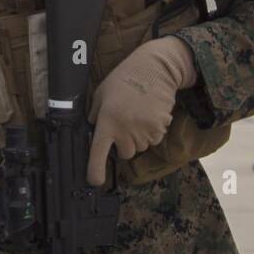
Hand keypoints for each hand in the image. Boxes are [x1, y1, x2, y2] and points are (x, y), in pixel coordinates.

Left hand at [86, 36, 198, 184]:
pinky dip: (150, 133)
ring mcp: (144, 132)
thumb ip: (95, 117)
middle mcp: (125, 131)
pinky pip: (153, 140)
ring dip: (137, 138)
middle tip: (123, 124)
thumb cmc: (122, 82)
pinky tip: (147, 115)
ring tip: (136, 115)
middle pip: (125, 154)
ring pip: (140, 148)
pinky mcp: (160, 130)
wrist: (153, 71)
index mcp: (106, 122)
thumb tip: (94, 133)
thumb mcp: (100, 96)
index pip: (98, 152)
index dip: (95, 169)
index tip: (95, 181)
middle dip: (122, 145)